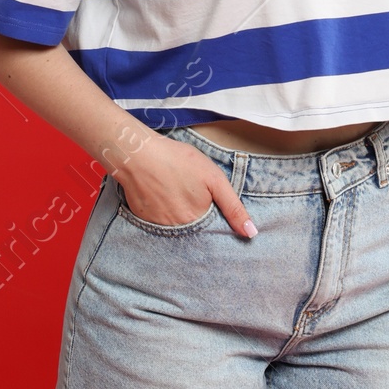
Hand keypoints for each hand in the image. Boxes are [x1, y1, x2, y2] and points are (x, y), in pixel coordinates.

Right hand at [113, 132, 255, 237]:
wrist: (138, 154)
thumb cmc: (179, 161)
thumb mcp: (214, 179)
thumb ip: (234, 208)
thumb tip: (251, 234)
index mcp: (198, 222)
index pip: (214, 231)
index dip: (215, 218)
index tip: (209, 202)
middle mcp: (178, 230)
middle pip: (195, 230)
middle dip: (197, 216)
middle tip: (189, 192)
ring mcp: (158, 227)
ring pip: (177, 226)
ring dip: (180, 214)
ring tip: (176, 191)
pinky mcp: (143, 220)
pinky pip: (159, 222)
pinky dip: (163, 211)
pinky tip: (162, 194)